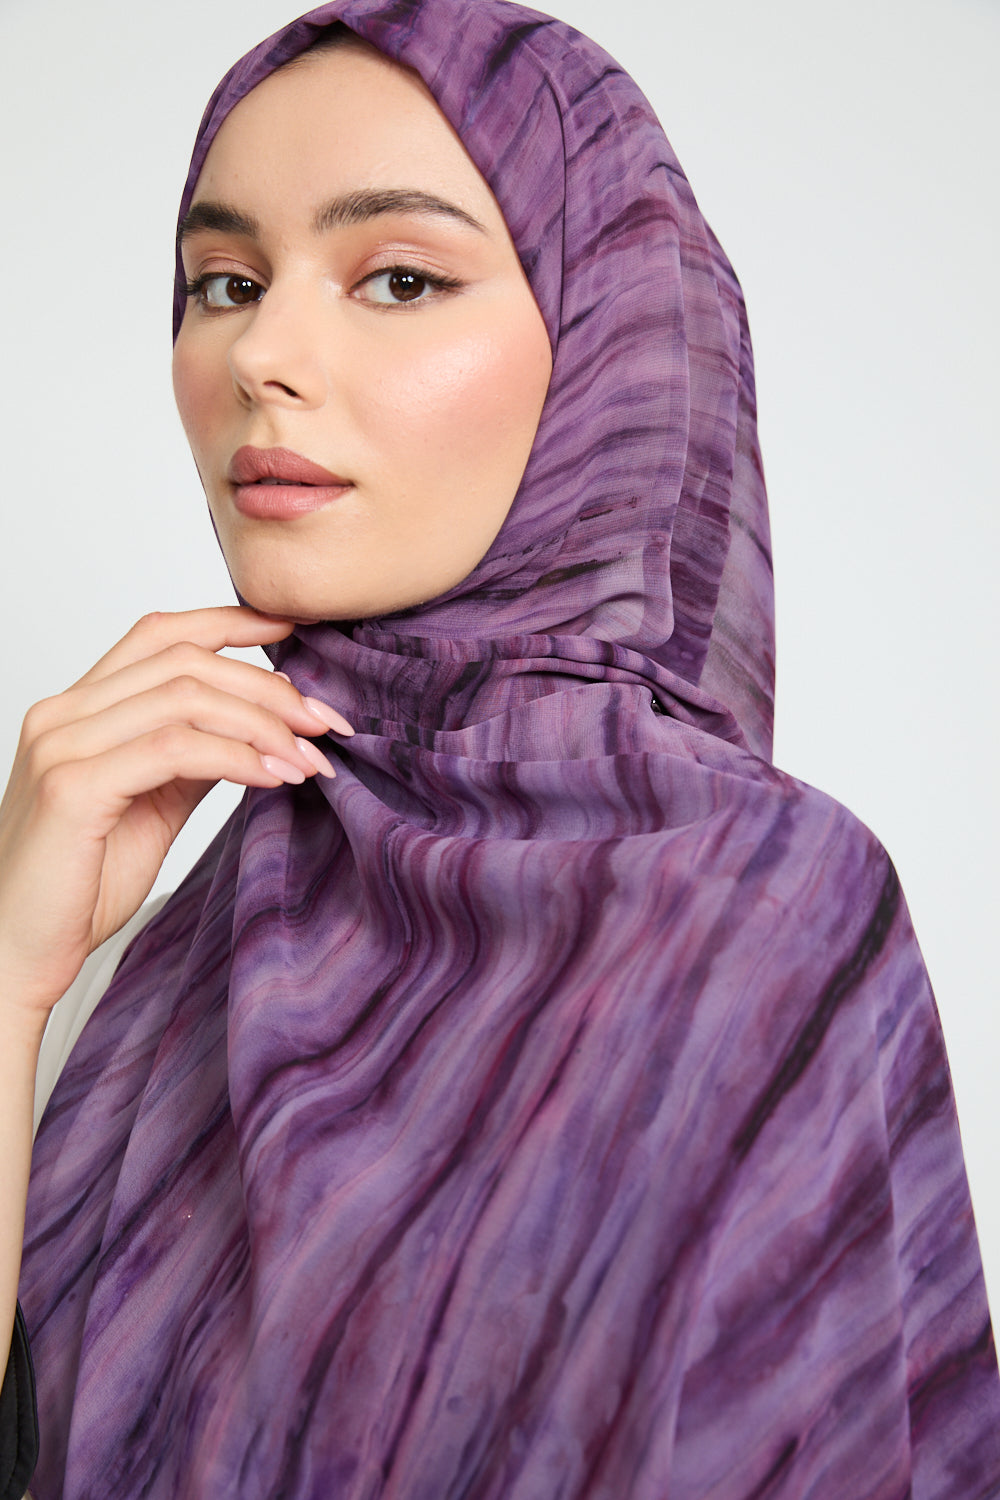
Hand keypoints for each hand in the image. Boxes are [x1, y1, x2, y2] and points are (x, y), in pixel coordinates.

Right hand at [0, 606, 351, 1021]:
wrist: (13, 953)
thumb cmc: (77, 886)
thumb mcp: (151, 806)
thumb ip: (191, 758)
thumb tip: (255, 726)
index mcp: (77, 708)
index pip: (159, 634)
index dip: (230, 621)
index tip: (295, 632)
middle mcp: (62, 713)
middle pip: (185, 660)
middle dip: (269, 686)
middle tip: (326, 722)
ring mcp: (62, 745)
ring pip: (185, 696)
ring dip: (264, 723)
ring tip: (311, 759)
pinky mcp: (73, 786)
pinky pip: (175, 749)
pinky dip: (237, 756)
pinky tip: (274, 777)